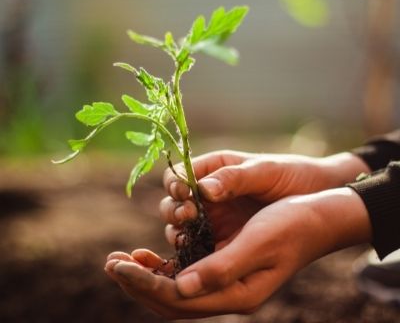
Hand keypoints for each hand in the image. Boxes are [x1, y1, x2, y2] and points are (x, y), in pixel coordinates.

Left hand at [105, 188, 371, 318]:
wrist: (316, 217)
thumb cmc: (291, 225)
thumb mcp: (258, 244)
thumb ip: (221, 269)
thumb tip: (180, 288)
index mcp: (237, 294)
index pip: (179, 299)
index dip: (145, 284)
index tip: (118, 265)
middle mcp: (229, 292)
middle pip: (172, 300)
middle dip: (138, 282)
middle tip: (110, 262)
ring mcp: (227, 279)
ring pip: (176, 288)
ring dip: (147, 275)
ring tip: (123, 259)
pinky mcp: (226, 262)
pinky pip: (187, 272)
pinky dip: (165, 266)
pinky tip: (153, 254)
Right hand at [160, 150, 369, 245]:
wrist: (317, 195)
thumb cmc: (290, 174)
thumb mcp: (264, 171)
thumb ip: (234, 178)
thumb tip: (202, 189)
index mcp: (214, 168)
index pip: (179, 175)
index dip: (175, 185)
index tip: (185, 194)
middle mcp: (207, 193)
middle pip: (174, 202)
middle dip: (174, 209)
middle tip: (188, 215)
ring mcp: (214, 217)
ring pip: (181, 226)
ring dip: (179, 231)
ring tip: (188, 236)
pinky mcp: (222, 238)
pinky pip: (199, 246)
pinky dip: (192, 251)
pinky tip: (196, 256)